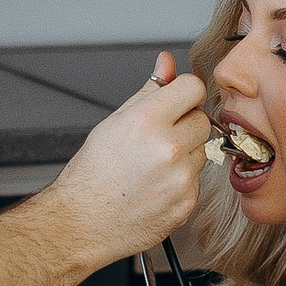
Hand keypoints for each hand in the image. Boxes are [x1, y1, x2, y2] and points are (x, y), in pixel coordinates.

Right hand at [50, 52, 209, 263]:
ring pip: (202, 151)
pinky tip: (155, 186)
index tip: (176, 102)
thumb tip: (166, 63)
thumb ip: (149, 91)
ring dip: (184, 154)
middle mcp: (167, 148)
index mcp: (147, 121)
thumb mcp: (114, 122)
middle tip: (157, 140)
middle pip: (202, 119)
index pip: (194, 87)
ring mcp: (180, 178)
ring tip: (152, 166)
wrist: (83, 223)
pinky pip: (197, 180)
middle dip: (184, 125)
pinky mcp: (187, 202)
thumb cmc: (93, 174)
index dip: (184, 93)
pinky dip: (181, 181)